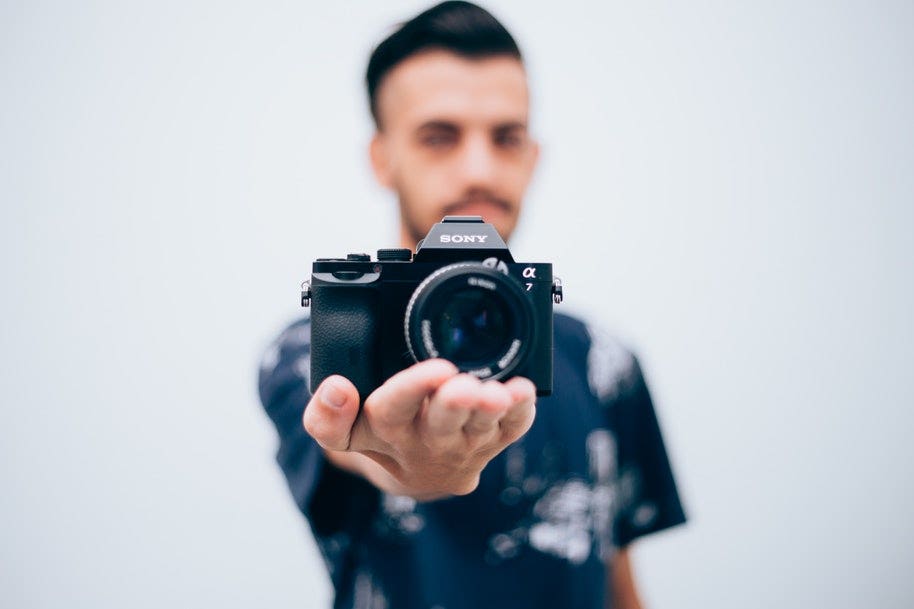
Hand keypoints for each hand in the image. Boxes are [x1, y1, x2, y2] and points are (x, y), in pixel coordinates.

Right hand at [303, 359, 535, 500]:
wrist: (419, 476)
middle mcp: (428, 439)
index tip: (434, 369)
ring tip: (500, 393)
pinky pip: (512, 429)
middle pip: (442, 422)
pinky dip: (521, 411)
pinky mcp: (494, 442)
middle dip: (455, 403)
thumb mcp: (343, 434)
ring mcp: (465, 443)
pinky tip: (524, 392)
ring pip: (481, 427)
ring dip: (492, 410)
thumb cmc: (381, 437)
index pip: (393, 408)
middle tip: (465, 385)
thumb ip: (326, 416)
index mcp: (387, 429)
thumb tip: (335, 387)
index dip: (411, 389)